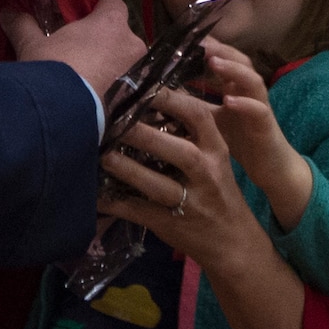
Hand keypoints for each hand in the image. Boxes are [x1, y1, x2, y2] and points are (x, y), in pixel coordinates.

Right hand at [2, 0, 144, 104]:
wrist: (64, 115)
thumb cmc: (52, 68)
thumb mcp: (32, 45)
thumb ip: (23, 25)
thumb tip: (8, 12)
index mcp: (111, 23)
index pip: (113, 4)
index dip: (98, 11)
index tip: (81, 21)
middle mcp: (131, 45)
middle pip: (121, 35)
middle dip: (105, 43)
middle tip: (80, 53)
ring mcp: (138, 74)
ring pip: (126, 63)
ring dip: (111, 68)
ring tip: (86, 81)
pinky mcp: (135, 101)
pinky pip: (126, 88)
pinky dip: (113, 91)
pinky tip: (92, 99)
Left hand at [98, 84, 267, 272]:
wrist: (234, 241)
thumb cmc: (217, 189)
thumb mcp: (214, 157)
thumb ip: (190, 131)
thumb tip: (152, 95)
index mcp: (217, 150)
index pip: (198, 117)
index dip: (171, 100)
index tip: (142, 88)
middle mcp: (207, 173)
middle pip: (180, 152)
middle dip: (146, 136)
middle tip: (114, 120)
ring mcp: (191, 202)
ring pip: (159, 185)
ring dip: (130, 170)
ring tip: (104, 156)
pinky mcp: (171, 225)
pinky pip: (140, 212)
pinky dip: (116, 203)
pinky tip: (95, 193)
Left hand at [200, 40, 311, 229]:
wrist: (270, 166)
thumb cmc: (240, 139)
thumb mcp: (210, 119)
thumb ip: (191, 105)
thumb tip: (160, 96)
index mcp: (235, 86)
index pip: (224, 58)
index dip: (207, 45)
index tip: (184, 37)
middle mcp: (248, 91)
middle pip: (239, 61)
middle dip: (220, 49)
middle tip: (199, 42)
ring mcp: (260, 106)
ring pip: (252, 80)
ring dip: (233, 69)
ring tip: (214, 62)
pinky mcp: (267, 125)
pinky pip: (259, 110)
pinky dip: (245, 103)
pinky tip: (229, 101)